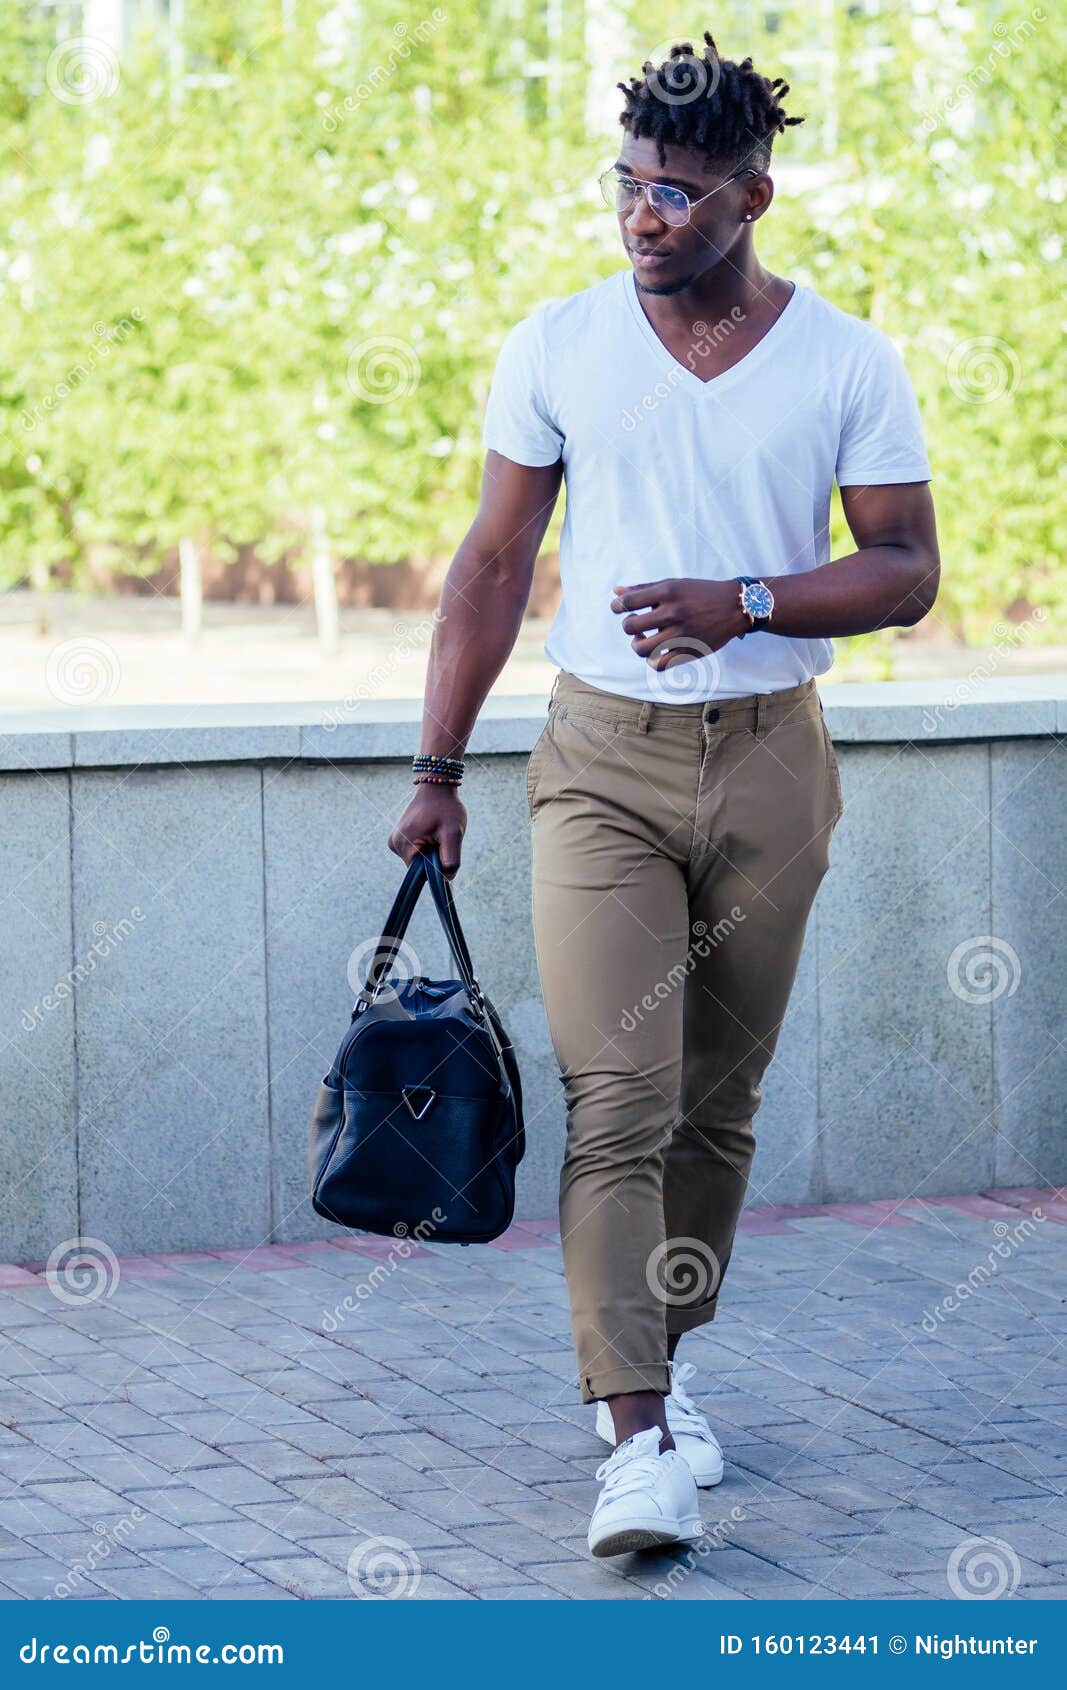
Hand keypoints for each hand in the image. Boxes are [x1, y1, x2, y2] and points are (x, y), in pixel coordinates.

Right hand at [388, 783, 465, 879]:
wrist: (436, 786)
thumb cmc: (446, 807)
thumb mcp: (453, 832)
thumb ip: (451, 858)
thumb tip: (447, 878)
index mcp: (404, 844)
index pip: (420, 872)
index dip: (436, 866)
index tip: (444, 847)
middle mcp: (394, 844)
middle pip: (418, 866)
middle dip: (434, 856)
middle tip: (442, 837)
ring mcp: (394, 841)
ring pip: (417, 859)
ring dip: (430, 851)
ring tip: (437, 831)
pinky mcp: (398, 838)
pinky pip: (415, 851)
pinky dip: (425, 845)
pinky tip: (430, 831)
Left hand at [610, 577, 749, 667]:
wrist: (736, 606)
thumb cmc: (701, 593)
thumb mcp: (674, 584)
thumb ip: (644, 589)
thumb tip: (615, 591)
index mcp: (669, 592)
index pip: (629, 601)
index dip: (617, 606)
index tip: (618, 608)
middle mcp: (674, 612)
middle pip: (631, 626)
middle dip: (628, 625)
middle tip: (634, 623)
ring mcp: (682, 634)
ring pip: (642, 649)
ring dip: (636, 645)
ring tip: (641, 638)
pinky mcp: (689, 651)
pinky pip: (660, 664)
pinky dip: (651, 660)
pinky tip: (654, 652)